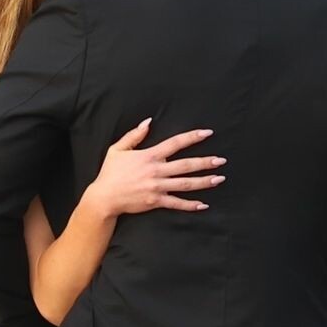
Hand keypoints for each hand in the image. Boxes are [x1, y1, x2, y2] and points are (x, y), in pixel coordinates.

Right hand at [87, 120, 225, 215]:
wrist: (104, 197)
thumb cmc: (110, 172)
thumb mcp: (118, 149)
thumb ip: (134, 135)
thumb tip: (148, 122)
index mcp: (149, 156)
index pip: (175, 143)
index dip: (192, 137)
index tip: (207, 133)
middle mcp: (156, 170)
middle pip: (186, 165)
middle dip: (205, 162)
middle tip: (222, 160)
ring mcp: (157, 187)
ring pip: (186, 184)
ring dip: (204, 181)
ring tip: (220, 179)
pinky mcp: (156, 201)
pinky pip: (177, 203)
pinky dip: (190, 205)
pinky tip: (203, 204)